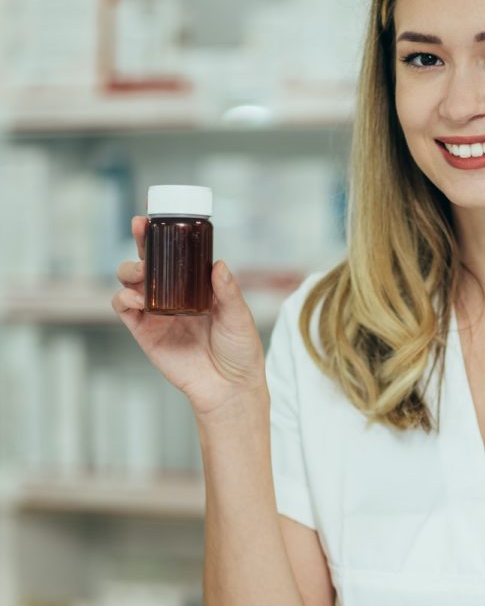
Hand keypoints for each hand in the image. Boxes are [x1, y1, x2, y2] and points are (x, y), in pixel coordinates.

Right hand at [112, 215, 265, 418]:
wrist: (230, 388)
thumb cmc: (240, 352)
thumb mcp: (239, 317)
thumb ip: (227, 291)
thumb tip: (219, 264)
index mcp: (196, 287)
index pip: (176, 255)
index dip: (163, 235)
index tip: (154, 217)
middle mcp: (174, 296)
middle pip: (149, 262)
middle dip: (142, 243)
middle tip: (143, 230)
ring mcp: (157, 314)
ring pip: (131, 281)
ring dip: (130, 270)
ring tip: (141, 273)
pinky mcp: (145, 333)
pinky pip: (124, 309)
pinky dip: (123, 298)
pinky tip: (136, 297)